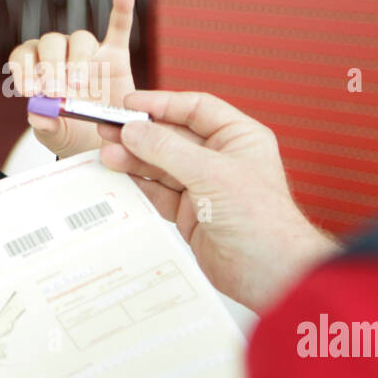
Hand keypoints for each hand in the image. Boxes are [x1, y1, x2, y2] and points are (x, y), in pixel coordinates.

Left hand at [6, 0, 136, 159]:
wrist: (102, 140)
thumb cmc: (72, 132)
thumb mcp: (55, 135)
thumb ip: (45, 126)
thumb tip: (37, 114)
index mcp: (37, 68)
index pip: (24, 55)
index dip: (23, 69)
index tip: (28, 91)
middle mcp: (60, 54)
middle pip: (51, 43)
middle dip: (50, 66)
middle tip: (54, 91)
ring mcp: (89, 53)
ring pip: (80, 39)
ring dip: (76, 58)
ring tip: (77, 84)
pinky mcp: (116, 54)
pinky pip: (119, 27)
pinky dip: (122, 6)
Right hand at [96, 90, 342, 311]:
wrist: (269, 273)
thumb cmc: (259, 219)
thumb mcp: (211, 173)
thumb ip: (168, 150)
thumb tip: (134, 131)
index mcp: (239, 137)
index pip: (196, 109)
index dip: (162, 104)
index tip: (129, 104)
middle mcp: (221, 159)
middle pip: (173, 137)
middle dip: (141, 134)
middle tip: (109, 129)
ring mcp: (205, 187)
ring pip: (162, 166)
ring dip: (135, 159)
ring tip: (108, 155)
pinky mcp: (191, 213)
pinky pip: (159, 193)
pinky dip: (139, 185)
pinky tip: (120, 177)